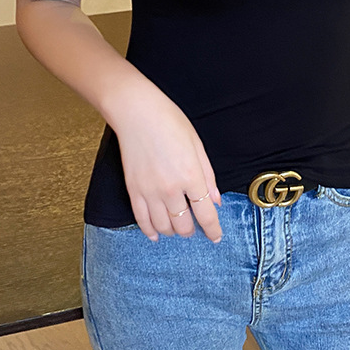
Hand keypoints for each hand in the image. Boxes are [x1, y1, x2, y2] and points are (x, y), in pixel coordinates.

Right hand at [110, 85, 223, 243]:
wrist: (137, 112)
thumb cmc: (170, 121)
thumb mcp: (197, 145)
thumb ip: (208, 176)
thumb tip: (216, 201)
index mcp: (191, 176)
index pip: (205, 214)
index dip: (213, 230)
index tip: (216, 237)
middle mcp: (171, 189)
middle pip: (184, 225)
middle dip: (192, 230)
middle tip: (195, 226)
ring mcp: (150, 191)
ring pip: (164, 226)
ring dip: (173, 231)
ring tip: (178, 227)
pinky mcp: (133, 190)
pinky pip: (141, 220)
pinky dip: (150, 231)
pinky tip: (156, 234)